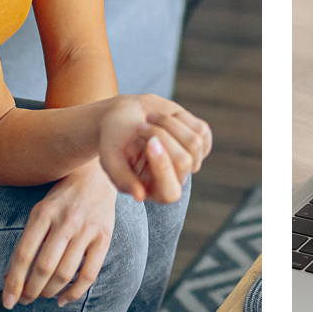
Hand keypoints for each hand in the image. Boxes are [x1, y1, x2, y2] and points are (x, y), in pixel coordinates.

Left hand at [2, 161, 116, 308]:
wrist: (96, 176)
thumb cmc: (62, 199)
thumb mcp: (41, 211)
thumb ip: (28, 240)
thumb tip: (10, 277)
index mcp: (43, 212)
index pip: (24, 254)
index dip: (14, 282)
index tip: (8, 302)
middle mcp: (65, 221)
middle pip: (43, 267)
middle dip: (31, 290)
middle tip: (25, 300)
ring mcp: (86, 229)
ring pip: (65, 273)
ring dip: (50, 292)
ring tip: (43, 296)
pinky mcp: (104, 237)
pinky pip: (89, 274)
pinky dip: (74, 292)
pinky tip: (63, 299)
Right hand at [97, 94, 211, 203]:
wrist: (125, 115)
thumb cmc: (114, 139)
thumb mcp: (110, 159)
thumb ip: (122, 179)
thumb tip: (140, 196)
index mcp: (154, 190)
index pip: (170, 192)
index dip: (163, 168)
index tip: (150, 142)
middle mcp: (176, 179)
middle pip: (183, 161)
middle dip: (161, 136)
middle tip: (141, 126)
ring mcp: (191, 160)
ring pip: (194, 142)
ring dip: (169, 124)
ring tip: (150, 118)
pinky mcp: (200, 141)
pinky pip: (202, 130)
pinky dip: (182, 118)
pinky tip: (166, 117)